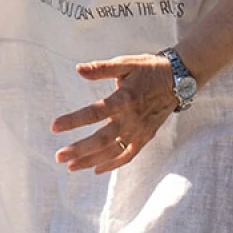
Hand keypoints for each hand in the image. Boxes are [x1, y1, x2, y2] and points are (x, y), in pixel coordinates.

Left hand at [50, 54, 178, 173]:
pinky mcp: (146, 137)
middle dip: (79, 150)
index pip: (94, 112)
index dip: (74, 120)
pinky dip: (113, 164)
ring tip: (70, 166)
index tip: (54, 127)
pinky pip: (128, 156)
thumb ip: (101, 68)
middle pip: (102, 139)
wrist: (178, 80)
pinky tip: (96, 169)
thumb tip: (78, 69)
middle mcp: (132, 119)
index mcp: (124, 99)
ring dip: (91, 160)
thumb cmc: (147, 68)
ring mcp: (140, 131)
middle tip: (59, 156)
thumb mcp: (125, 63)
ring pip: (113, 151)